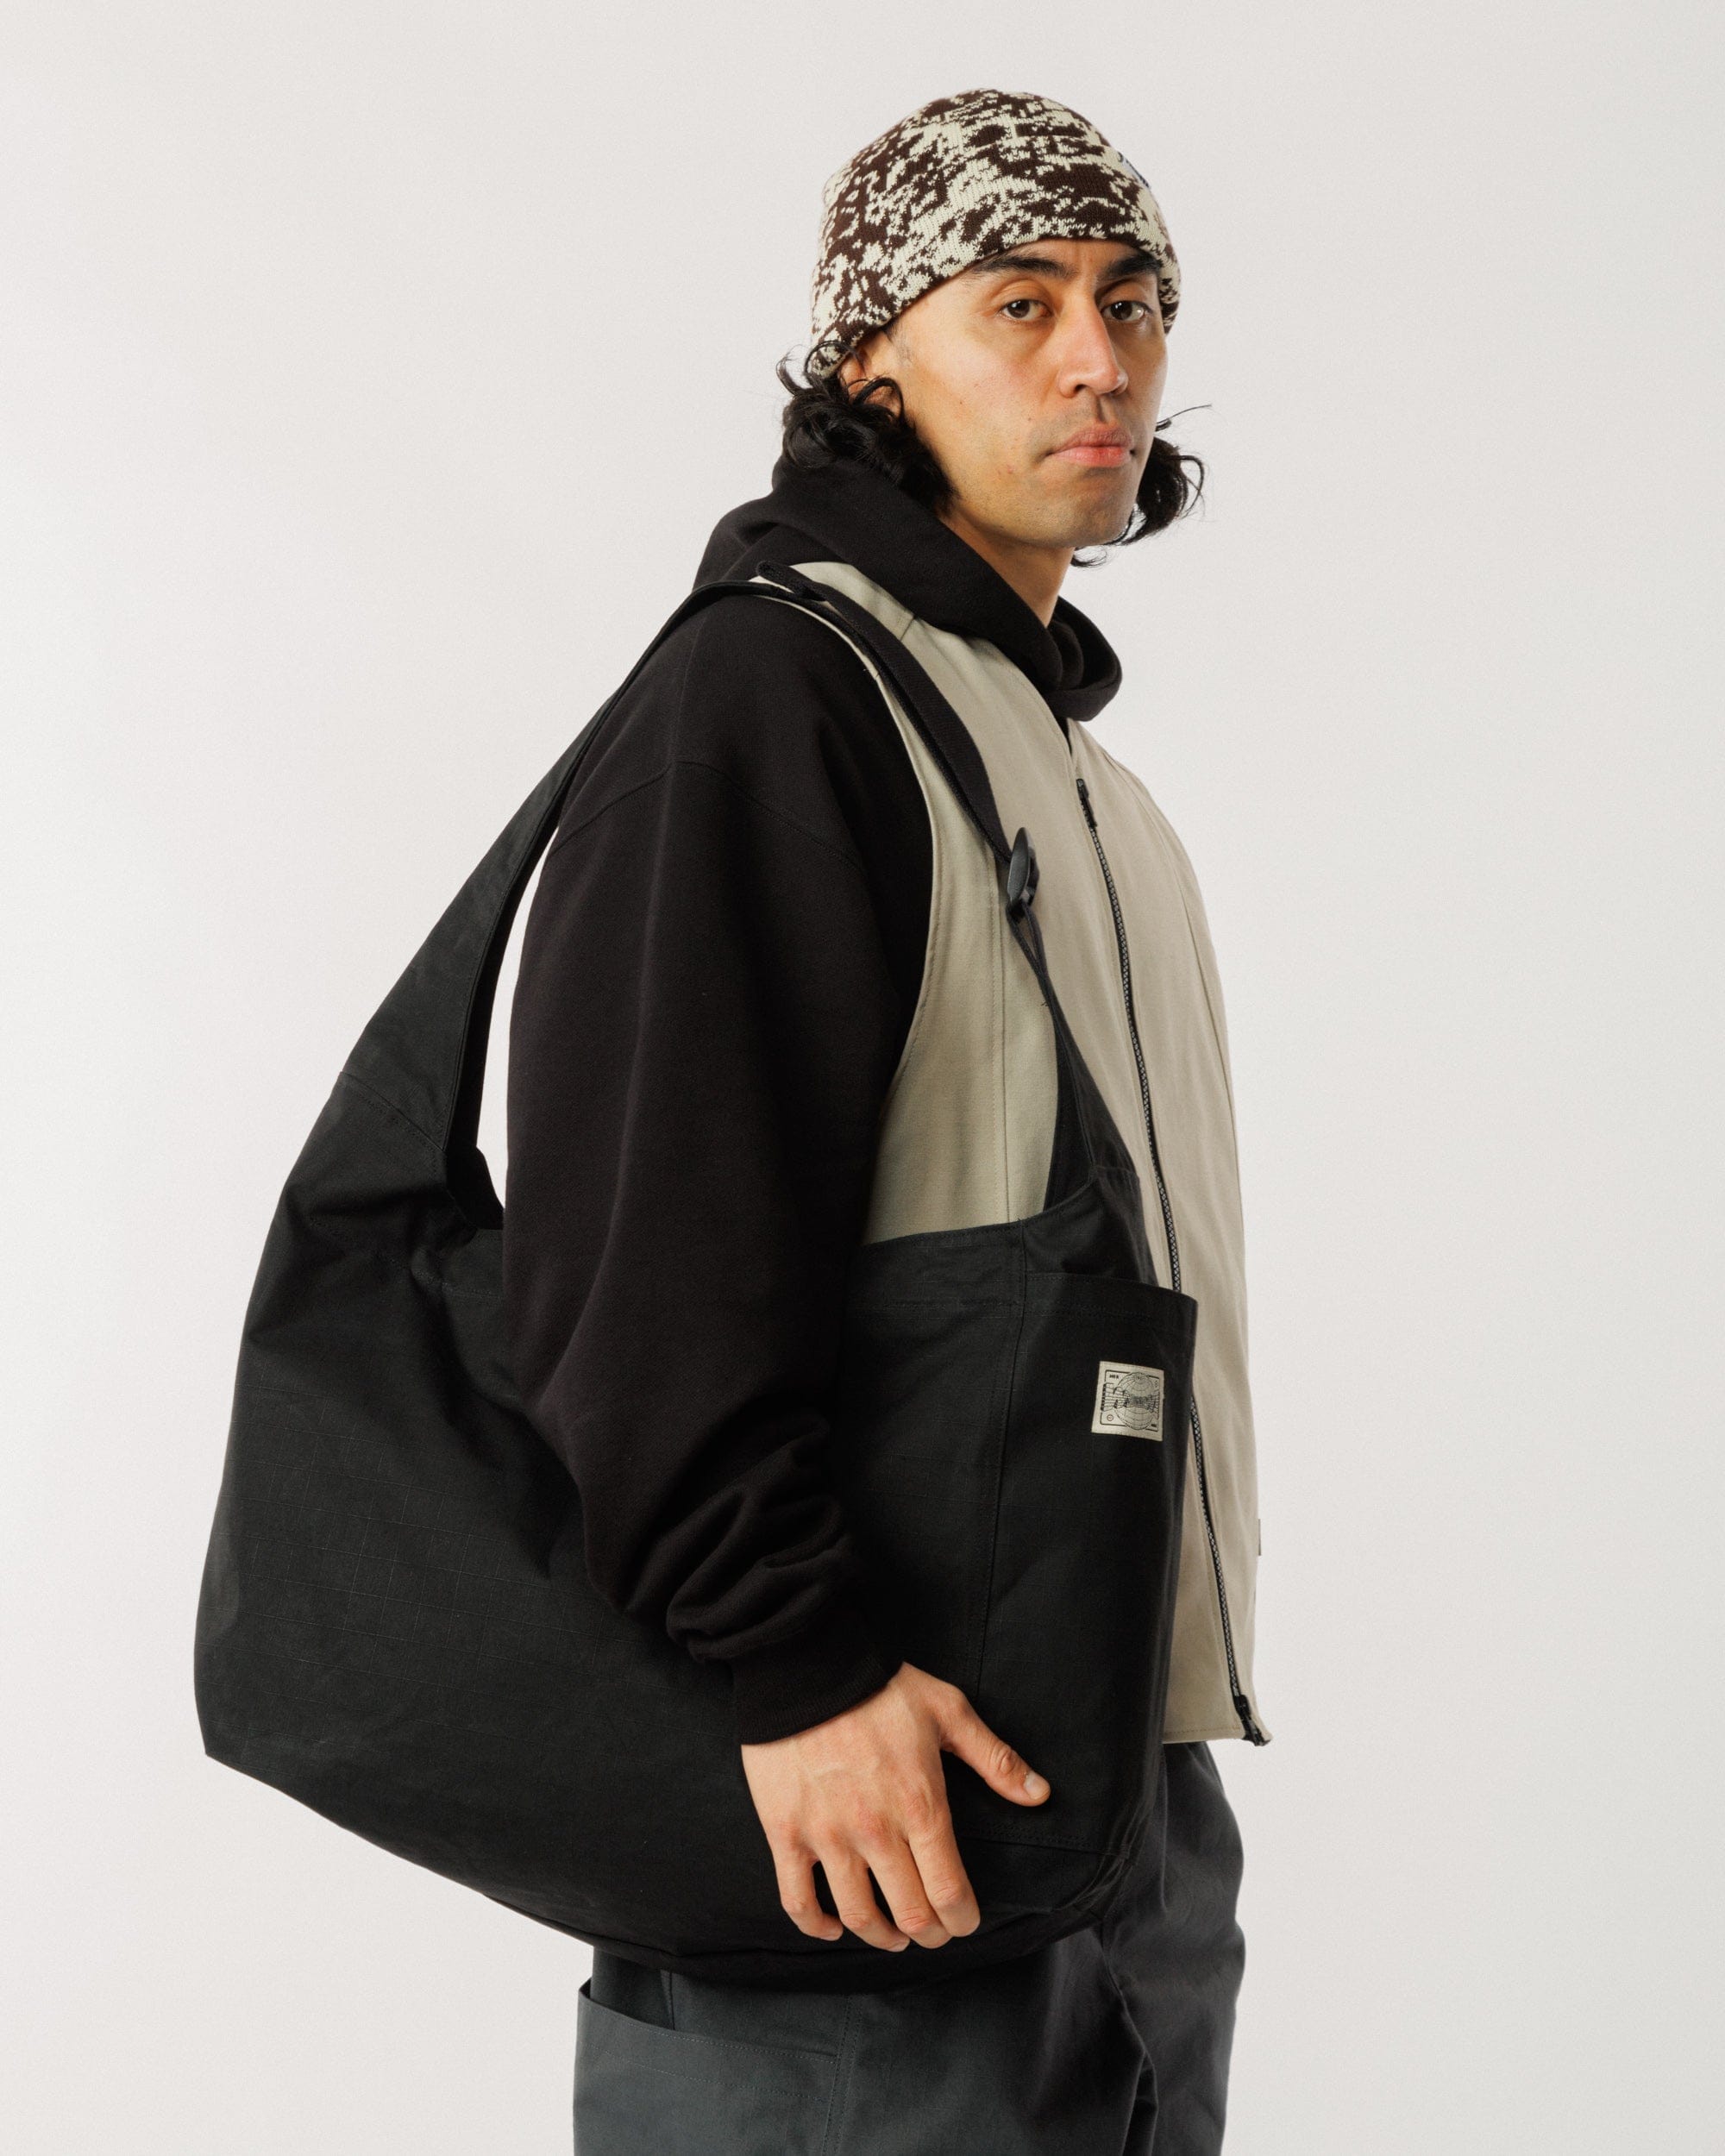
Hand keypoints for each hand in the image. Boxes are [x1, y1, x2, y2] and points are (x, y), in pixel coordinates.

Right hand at [739, 1661, 1050, 1953]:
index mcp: (920, 1804)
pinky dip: (816, 1925)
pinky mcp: (785, 1833)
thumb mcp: (948, 1711)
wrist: (806, 1662)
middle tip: (935, 1930)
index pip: (950, 1892)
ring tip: (893, 1934)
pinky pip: (796, 1900)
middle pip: (910, 1914)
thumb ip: (995, 1758)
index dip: (963, 1920)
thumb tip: (1039, 1794)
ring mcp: (826, 1835)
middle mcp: (875, 1830)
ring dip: (881, 1937)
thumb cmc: (880, 1686)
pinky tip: (832, 1926)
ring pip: (858, 1915)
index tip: (966, 1921)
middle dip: (931, 1933)